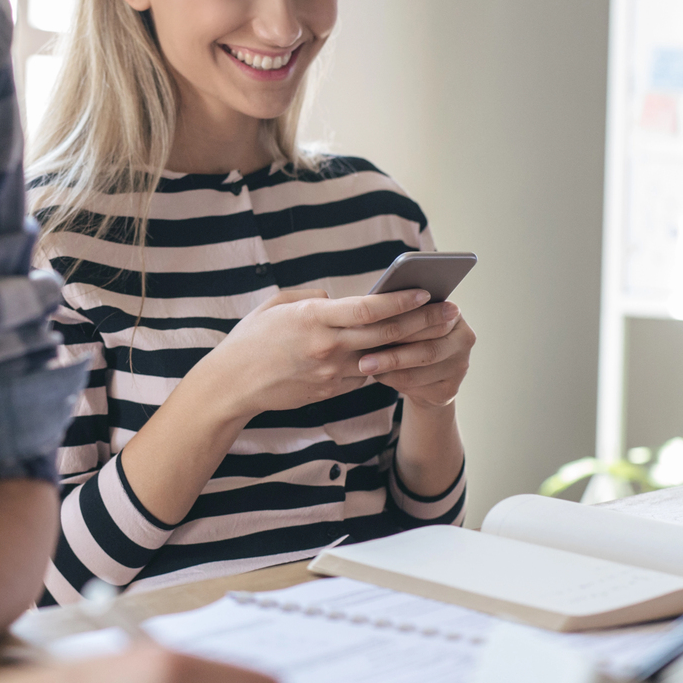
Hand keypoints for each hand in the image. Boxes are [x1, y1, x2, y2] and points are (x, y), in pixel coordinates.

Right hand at [195, 287, 459, 417]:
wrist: (232, 386)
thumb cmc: (250, 341)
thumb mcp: (278, 306)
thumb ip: (313, 298)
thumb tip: (338, 298)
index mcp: (315, 318)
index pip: (369, 308)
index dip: (401, 300)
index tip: (425, 291)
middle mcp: (328, 346)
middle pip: (387, 334)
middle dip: (424, 322)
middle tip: (451, 313)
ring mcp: (332, 372)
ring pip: (382, 358)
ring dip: (413, 346)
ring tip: (438, 334)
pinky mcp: (331, 391)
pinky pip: (364, 375)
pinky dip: (383, 365)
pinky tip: (403, 355)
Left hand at [359, 307, 475, 408]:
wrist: (422, 371)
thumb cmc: (407, 336)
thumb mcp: (405, 320)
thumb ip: (397, 313)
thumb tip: (370, 310)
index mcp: (453, 313)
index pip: (429, 316)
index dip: (399, 322)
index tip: (371, 326)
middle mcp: (464, 338)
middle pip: (426, 348)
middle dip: (393, 354)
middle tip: (363, 359)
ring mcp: (460, 365)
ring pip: (420, 370)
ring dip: (389, 370)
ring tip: (365, 367)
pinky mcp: (450, 389)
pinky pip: (417, 387)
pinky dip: (394, 382)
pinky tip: (379, 376)